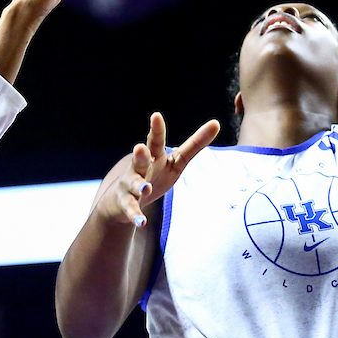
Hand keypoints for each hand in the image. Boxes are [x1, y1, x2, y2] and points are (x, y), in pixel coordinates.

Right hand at [99, 111, 219, 227]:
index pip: (156, 140)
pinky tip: (142, 222)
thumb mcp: (176, 162)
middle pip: (140, 158)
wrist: (121, 200)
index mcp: (154, 155)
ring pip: (134, 183)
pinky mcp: (125, 202)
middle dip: (140, 153)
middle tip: (140, 147)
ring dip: (139, 185)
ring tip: (146, 188)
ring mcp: (130, 184)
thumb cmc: (155, 175)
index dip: (157, 129)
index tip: (156, 115)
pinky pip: (131, 208)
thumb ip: (194, 144)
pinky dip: (136, 215)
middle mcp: (140, 166)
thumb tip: (217, 122)